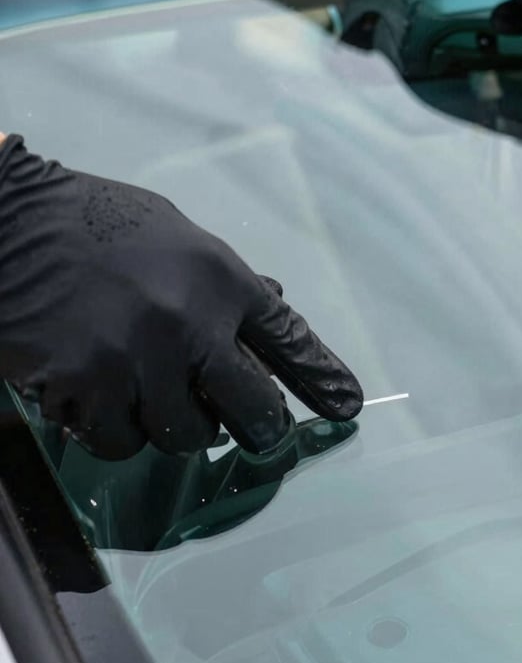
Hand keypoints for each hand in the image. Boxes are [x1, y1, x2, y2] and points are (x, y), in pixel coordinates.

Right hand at [0, 136, 362, 459]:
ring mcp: (138, 360)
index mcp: (219, 279)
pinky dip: (115, 428)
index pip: (288, 337)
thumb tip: (269, 309)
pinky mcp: (85, 389)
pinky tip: (96, 393)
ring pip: (185, 437)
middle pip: (254, 410)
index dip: (321, 376)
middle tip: (248, 426)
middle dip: (259, 426)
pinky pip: (121, 442)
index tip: (346, 405)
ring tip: (145, 389)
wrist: (8, 220)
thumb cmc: (97, 225)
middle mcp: (190, 323)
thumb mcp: (179, 239)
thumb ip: (224, 284)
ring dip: (173, 424)